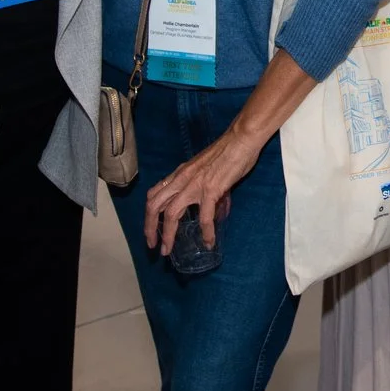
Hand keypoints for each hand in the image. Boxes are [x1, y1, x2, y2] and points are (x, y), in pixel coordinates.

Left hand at [142, 128, 265, 253]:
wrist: (241, 139)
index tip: (151, 230)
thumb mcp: (205, 169)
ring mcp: (194, 185)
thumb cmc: (227, 151)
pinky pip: (204, 217)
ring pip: (171, 214)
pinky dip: (206, 232)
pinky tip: (209, 241)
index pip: (154, 194)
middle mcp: (181, 179)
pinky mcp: (210, 190)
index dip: (149, 215)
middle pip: (154, 206)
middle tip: (152, 246)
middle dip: (149, 228)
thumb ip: (204, 188)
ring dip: (167, 235)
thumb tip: (214, 210)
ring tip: (167, 251)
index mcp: (179, 174)